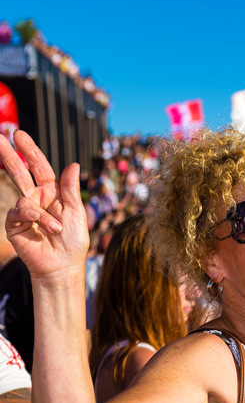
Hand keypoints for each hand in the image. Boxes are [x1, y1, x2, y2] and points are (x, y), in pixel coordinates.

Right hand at [0, 131, 88, 278]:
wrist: (63, 267)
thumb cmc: (73, 242)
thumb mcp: (76, 213)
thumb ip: (71, 189)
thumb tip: (74, 164)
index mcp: (52, 194)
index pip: (40, 168)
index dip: (30, 151)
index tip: (19, 135)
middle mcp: (37, 200)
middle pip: (20, 172)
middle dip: (9, 155)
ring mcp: (25, 212)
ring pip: (23, 197)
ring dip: (41, 213)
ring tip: (55, 228)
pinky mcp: (15, 226)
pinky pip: (17, 212)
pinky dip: (30, 217)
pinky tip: (38, 226)